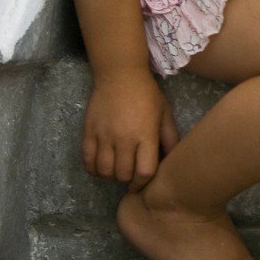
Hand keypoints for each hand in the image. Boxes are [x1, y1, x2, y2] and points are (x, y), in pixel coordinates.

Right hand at [81, 66, 180, 190]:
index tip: (139, 184)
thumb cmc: (147, 94)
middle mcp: (125, 138)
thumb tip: (171, 162)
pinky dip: (92, 168)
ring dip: (110, 175)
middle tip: (128, 174)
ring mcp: (105, 135)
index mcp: (146, 135)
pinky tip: (99, 166)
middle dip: (127, 179)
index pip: (144, 172)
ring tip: (114, 169)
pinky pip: (87, 160)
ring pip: (104, 170)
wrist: (120, 74)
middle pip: (123, 174)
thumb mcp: (165, 114)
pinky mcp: (89, 131)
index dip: (142, 183)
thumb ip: (170, 138)